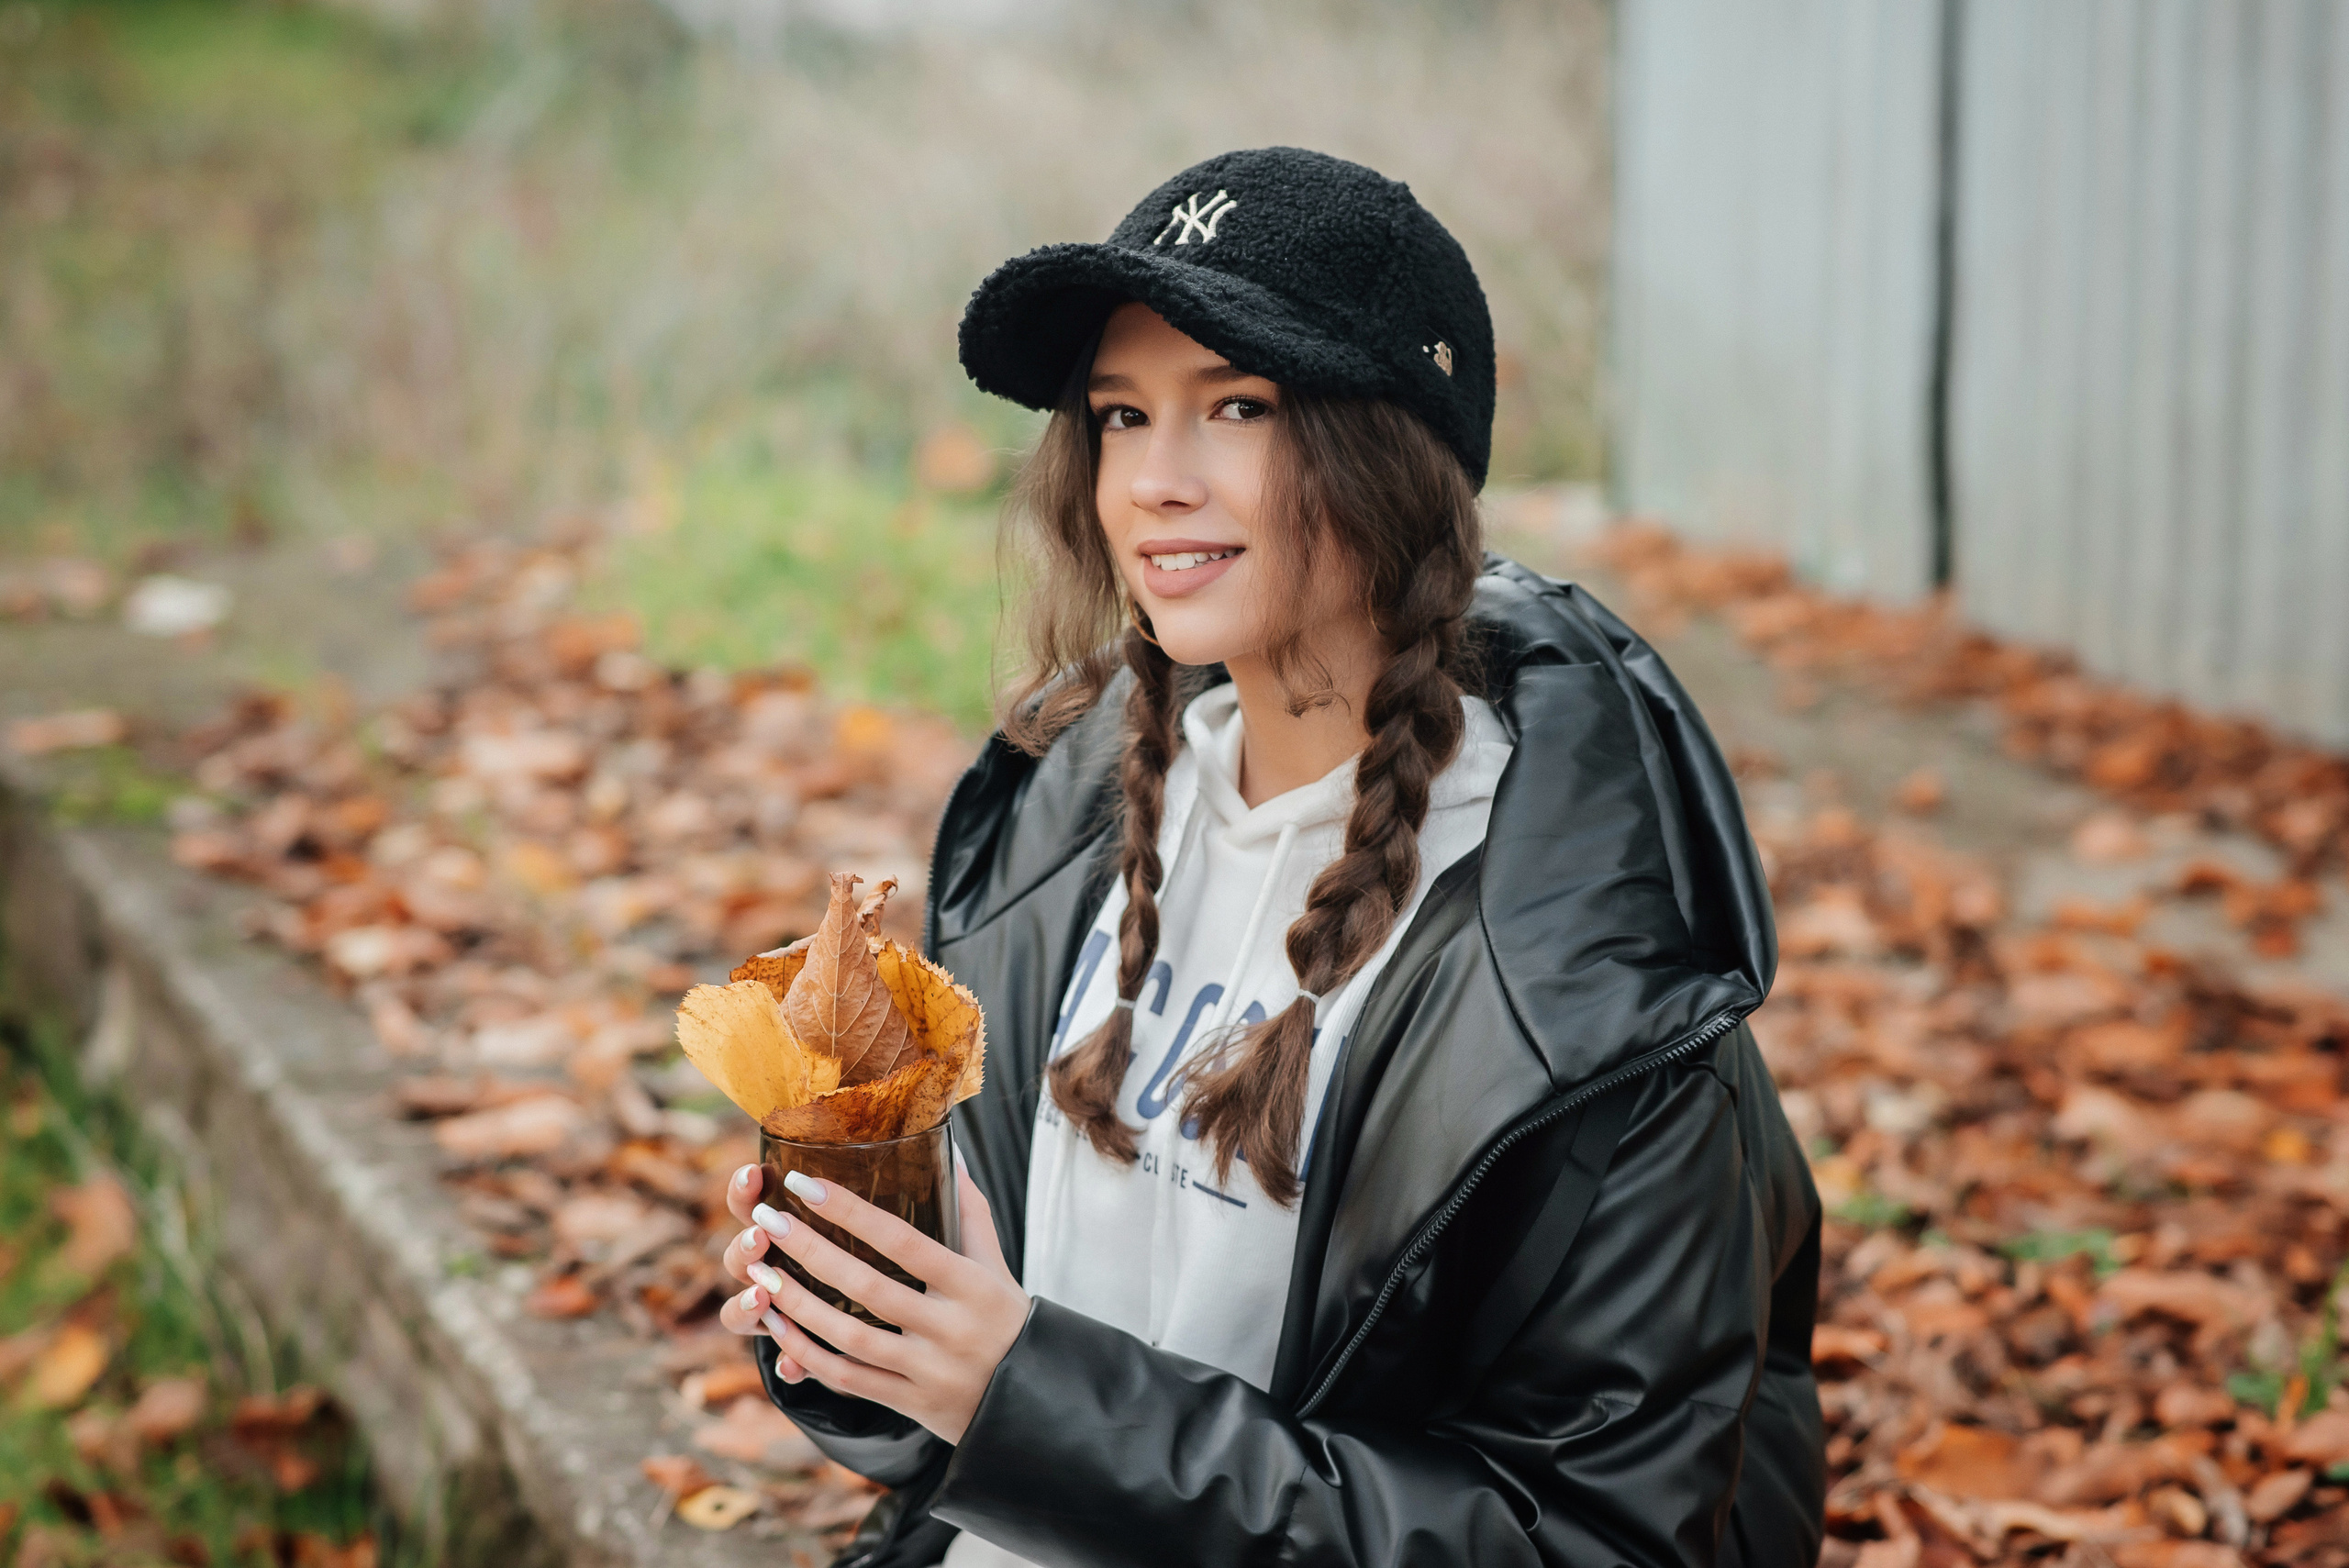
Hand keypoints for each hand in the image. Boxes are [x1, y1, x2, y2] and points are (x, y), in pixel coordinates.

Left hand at [714, 1159, 1029, 1444]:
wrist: (1032, 1402)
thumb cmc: (1006, 1319)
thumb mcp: (996, 1265)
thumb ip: (970, 1212)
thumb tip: (950, 1153)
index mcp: (972, 1286)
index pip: (905, 1242)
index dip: (853, 1213)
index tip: (806, 1184)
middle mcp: (950, 1329)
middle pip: (869, 1288)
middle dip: (811, 1253)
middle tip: (768, 1220)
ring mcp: (928, 1371)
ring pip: (850, 1337)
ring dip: (798, 1305)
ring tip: (759, 1272)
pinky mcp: (910, 1404)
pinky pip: (847, 1379)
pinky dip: (806, 1353)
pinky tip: (776, 1326)